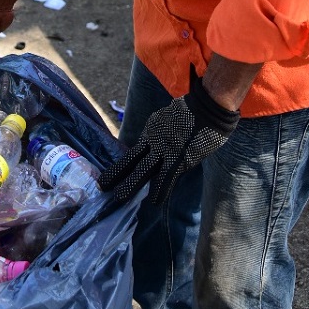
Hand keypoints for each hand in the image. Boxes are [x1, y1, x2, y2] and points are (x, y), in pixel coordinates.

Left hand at [99, 70, 239, 203]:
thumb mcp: (170, 116)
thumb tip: (162, 138)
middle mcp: (154, 140)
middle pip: (131, 160)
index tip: (114, 173)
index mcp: (152, 129)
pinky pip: (166, 179)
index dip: (125, 163)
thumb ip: (164, 129)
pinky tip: (155, 202)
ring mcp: (164, 150)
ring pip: (143, 170)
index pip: (135, 150)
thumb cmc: (195, 110)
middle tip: (102, 186)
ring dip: (130, 185)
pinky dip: (160, 191)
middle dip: (116, 174)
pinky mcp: (178, 159)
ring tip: (119, 197)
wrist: (207, 106)